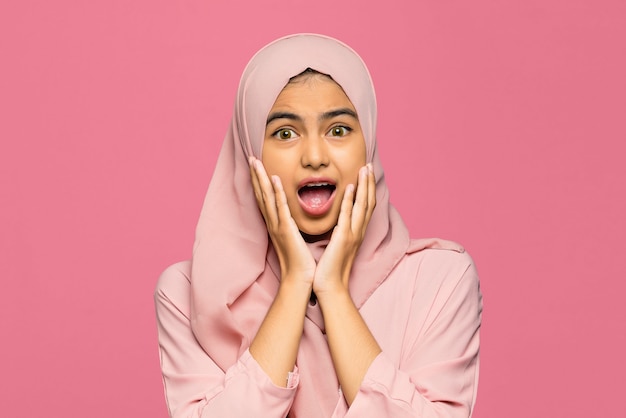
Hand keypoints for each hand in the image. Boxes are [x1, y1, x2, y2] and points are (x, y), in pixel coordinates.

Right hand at [249, 157, 315, 284]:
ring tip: (256, 162)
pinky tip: (273, 179)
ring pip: (267, 197)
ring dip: (261, 178)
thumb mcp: (295, 239)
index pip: (265, 199)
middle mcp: (273, 223)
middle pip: (261, 194)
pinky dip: (276, 192)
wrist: (299, 279)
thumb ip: (292, 227)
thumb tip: (294, 217)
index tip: (257, 167)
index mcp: (276, 225)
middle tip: (251, 158)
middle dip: (255, 176)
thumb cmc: (300, 262)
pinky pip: (280, 207)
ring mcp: (278, 226)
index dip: (260, 182)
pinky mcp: (286, 230)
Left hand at [313, 164, 375, 295]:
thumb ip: (340, 231)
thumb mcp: (337, 246)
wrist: (330, 287)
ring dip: (364, 186)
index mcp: (356, 233)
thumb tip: (338, 221)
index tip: (366, 173)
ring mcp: (352, 235)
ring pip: (362, 206)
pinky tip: (350, 187)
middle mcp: (358, 232)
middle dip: (369, 182)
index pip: (365, 206)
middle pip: (368, 202)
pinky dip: (350, 201)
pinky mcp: (343, 239)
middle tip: (369, 164)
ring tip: (364, 169)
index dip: (367, 189)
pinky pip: (347, 216)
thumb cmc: (330, 269)